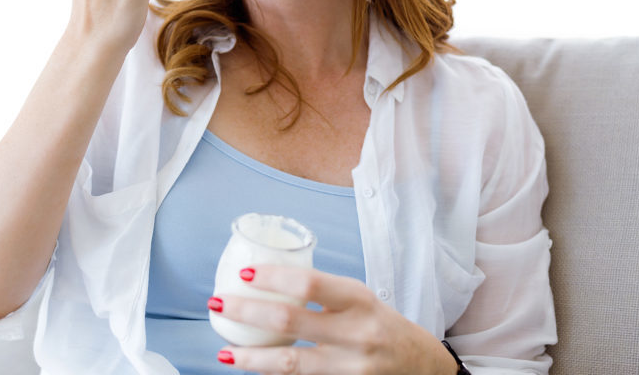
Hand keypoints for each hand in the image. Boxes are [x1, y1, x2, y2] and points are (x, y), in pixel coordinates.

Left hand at [209, 266, 456, 374]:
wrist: (421, 366)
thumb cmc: (381, 324)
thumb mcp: (359, 299)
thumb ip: (322, 293)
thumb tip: (266, 279)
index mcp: (358, 300)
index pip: (309, 283)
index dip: (273, 277)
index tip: (244, 274)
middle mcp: (356, 333)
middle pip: (290, 321)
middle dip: (246, 312)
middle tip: (217, 303)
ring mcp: (351, 367)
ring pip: (290, 364)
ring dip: (251, 357)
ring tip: (224, 352)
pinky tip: (253, 368)